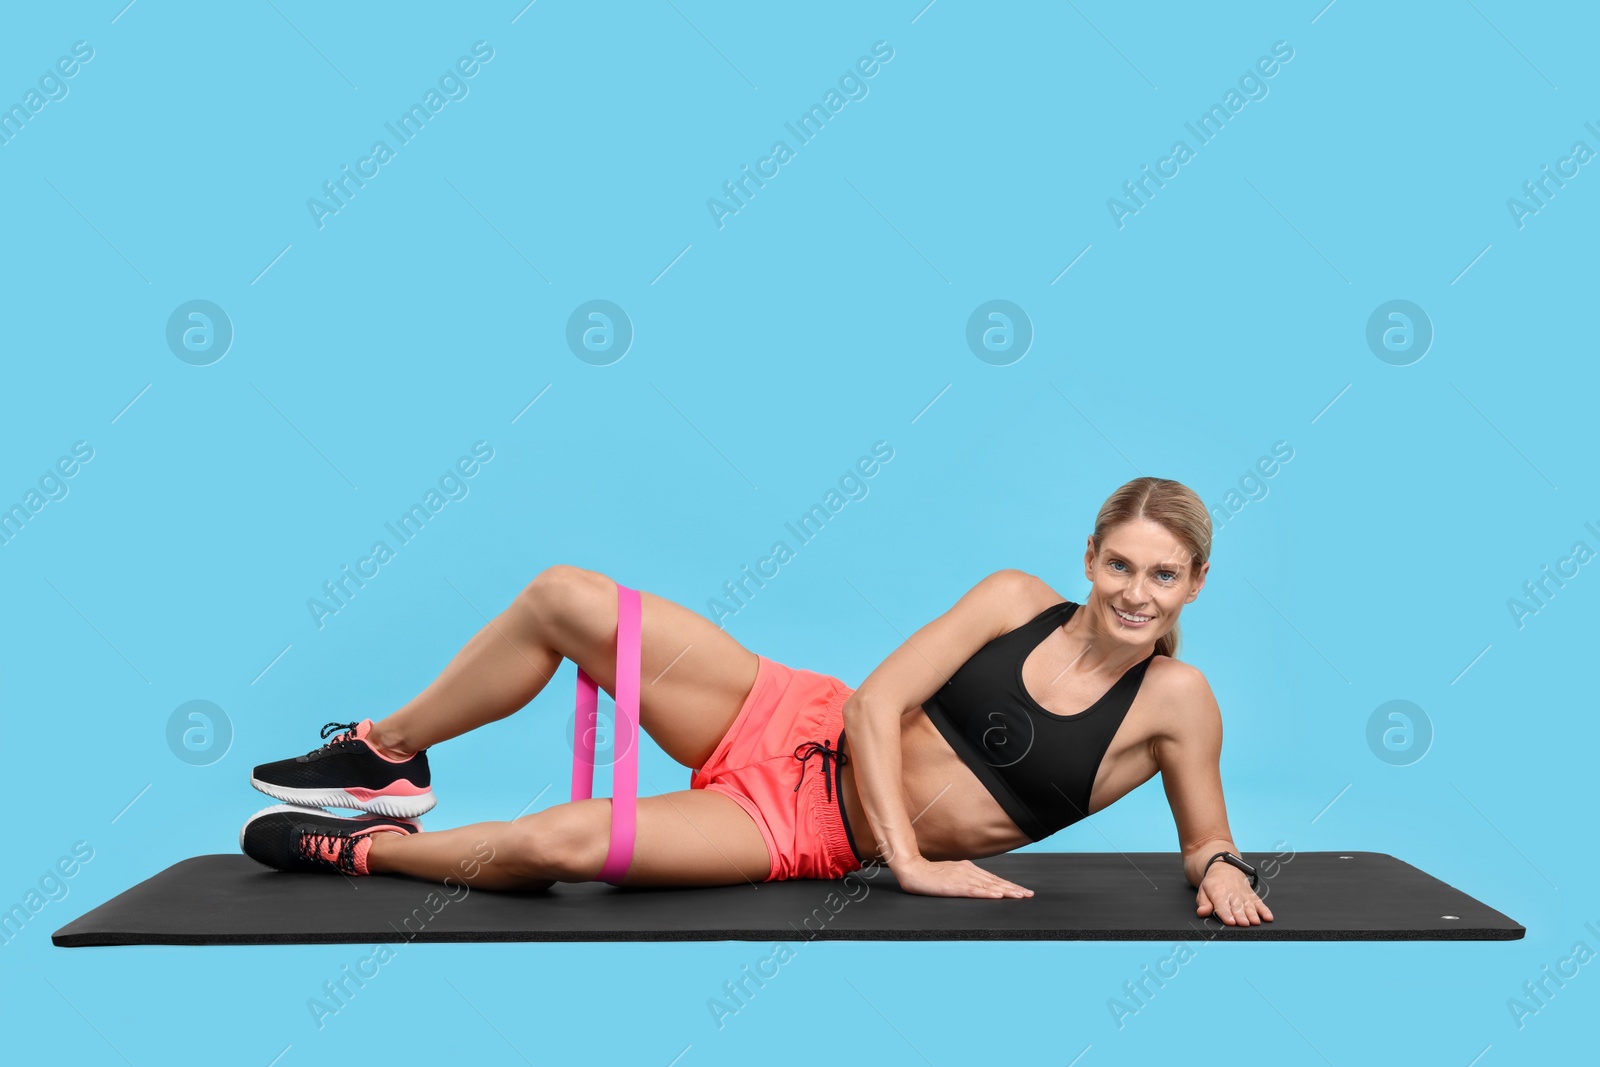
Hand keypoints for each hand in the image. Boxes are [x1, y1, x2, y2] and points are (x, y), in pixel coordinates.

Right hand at [892, 856, 1033, 898]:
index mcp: (968, 868)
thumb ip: (964, 878)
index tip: (1022, 890)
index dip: (1008, 885)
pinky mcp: (955, 886)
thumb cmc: (929, 874)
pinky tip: (997, 896)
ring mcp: (963, 878)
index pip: (992, 879)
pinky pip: (975, 890)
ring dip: (1006, 891)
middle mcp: (968, 871)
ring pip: (989, 886)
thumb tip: (978, 885)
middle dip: (1013, 888)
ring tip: (1019, 895)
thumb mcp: (951, 875)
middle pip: (995, 881)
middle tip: (1028, 894)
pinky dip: (988, 893)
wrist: (913, 869)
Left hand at [1196, 864, 1272, 925]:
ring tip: (1255, 922)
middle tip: (1243, 923)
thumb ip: (1203, 903)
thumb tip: (1201, 912)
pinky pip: (1259, 903)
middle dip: (1240, 915)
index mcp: (1218, 892)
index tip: (1231, 922)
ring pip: (1249, 905)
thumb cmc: (1214, 884)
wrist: (1225, 868)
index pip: (1222, 904)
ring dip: (1253, 914)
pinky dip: (1265, 910)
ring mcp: (1244, 894)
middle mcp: (1232, 893)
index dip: (1226, 913)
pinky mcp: (1252, 896)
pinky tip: (1268, 917)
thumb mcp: (1203, 891)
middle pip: (1237, 906)